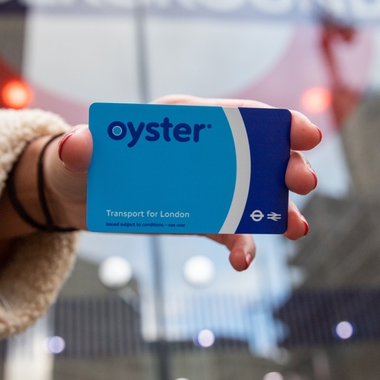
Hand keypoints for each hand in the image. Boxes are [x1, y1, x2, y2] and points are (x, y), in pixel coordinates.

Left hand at [0, 97, 321, 273]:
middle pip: (256, 155)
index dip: (273, 123)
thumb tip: (78, 144)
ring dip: (279, 209)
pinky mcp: (200, 218)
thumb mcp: (76, 155)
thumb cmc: (81, 163)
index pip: (235, 117)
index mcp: (184, 123)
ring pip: (254, 194)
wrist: (76, 196)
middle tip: (303, 182)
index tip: (303, 132)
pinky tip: (244, 262)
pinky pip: (228, 231)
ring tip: (296, 228)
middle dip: (286, 164)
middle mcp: (204, 152)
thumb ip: (80, 149)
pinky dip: (241, 246)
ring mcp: (207, 186)